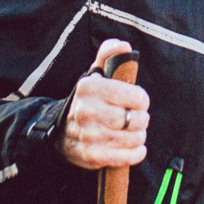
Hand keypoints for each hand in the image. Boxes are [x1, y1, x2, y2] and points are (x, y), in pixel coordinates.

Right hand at [58, 39, 149, 170]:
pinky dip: (136, 153)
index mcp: (90, 87)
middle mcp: (86, 111)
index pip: (134, 96)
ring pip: (131, 138)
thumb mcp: (95, 74)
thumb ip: (109, 55)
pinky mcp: (91, 156)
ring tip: (135, 132)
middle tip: (138, 118)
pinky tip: (136, 148)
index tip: (139, 101)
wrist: (62, 132)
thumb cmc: (88, 101)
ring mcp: (88, 135)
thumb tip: (123, 45)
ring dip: (139, 136)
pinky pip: (124, 157)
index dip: (142, 100)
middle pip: (133, 119)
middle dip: (142, 119)